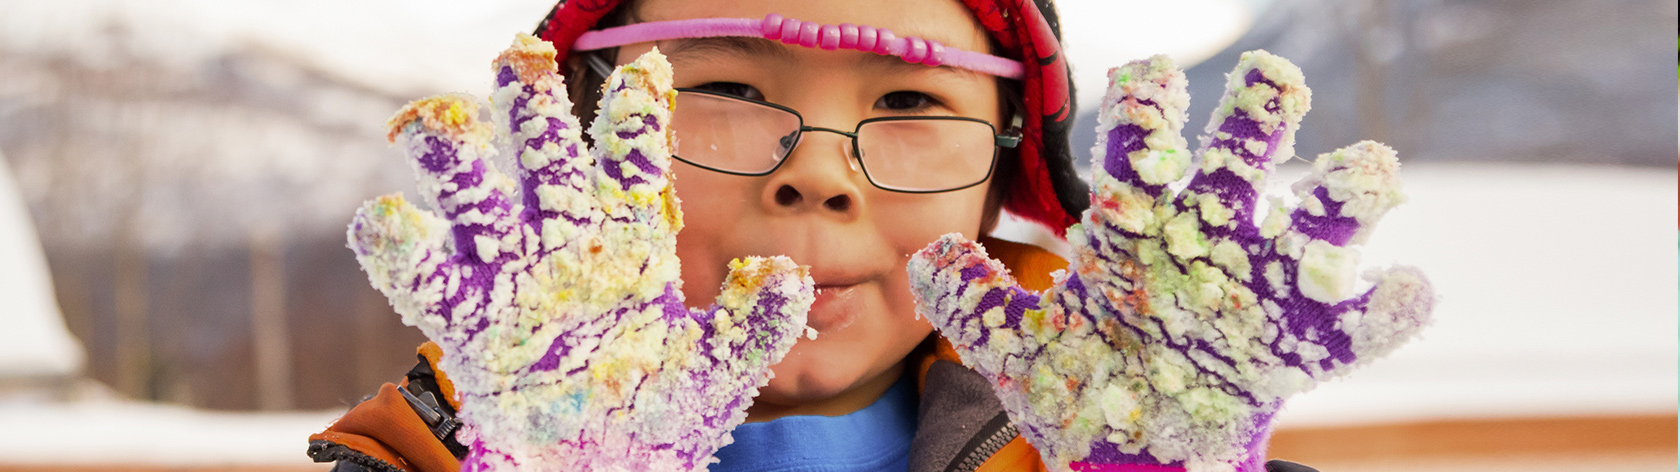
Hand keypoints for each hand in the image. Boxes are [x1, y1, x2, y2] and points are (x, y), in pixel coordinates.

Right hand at [348, 34, 812, 470]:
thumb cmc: (663, 416)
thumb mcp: (721, 368)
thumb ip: (755, 322)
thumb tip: (786, 275)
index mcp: (630, 242)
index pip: (631, 164)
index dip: (635, 118)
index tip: (645, 68)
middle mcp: (566, 245)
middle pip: (547, 163)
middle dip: (534, 113)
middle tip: (522, 57)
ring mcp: (514, 280)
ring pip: (479, 205)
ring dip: (455, 163)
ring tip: (434, 121)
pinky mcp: (472, 326)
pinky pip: (428, 282)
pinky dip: (399, 252)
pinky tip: (383, 219)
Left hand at [907, 51, 1433, 470]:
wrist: (1131, 451)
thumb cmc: (1082, 383)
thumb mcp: (1017, 347)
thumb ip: (975, 302)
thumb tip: (924, 258)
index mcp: (1139, 225)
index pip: (1143, 147)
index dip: (1149, 108)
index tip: (1152, 78)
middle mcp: (1208, 238)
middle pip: (1241, 158)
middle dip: (1259, 115)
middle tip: (1273, 78)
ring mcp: (1260, 288)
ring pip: (1316, 223)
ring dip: (1347, 192)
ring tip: (1371, 170)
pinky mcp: (1298, 346)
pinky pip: (1356, 325)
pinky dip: (1387, 309)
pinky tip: (1407, 289)